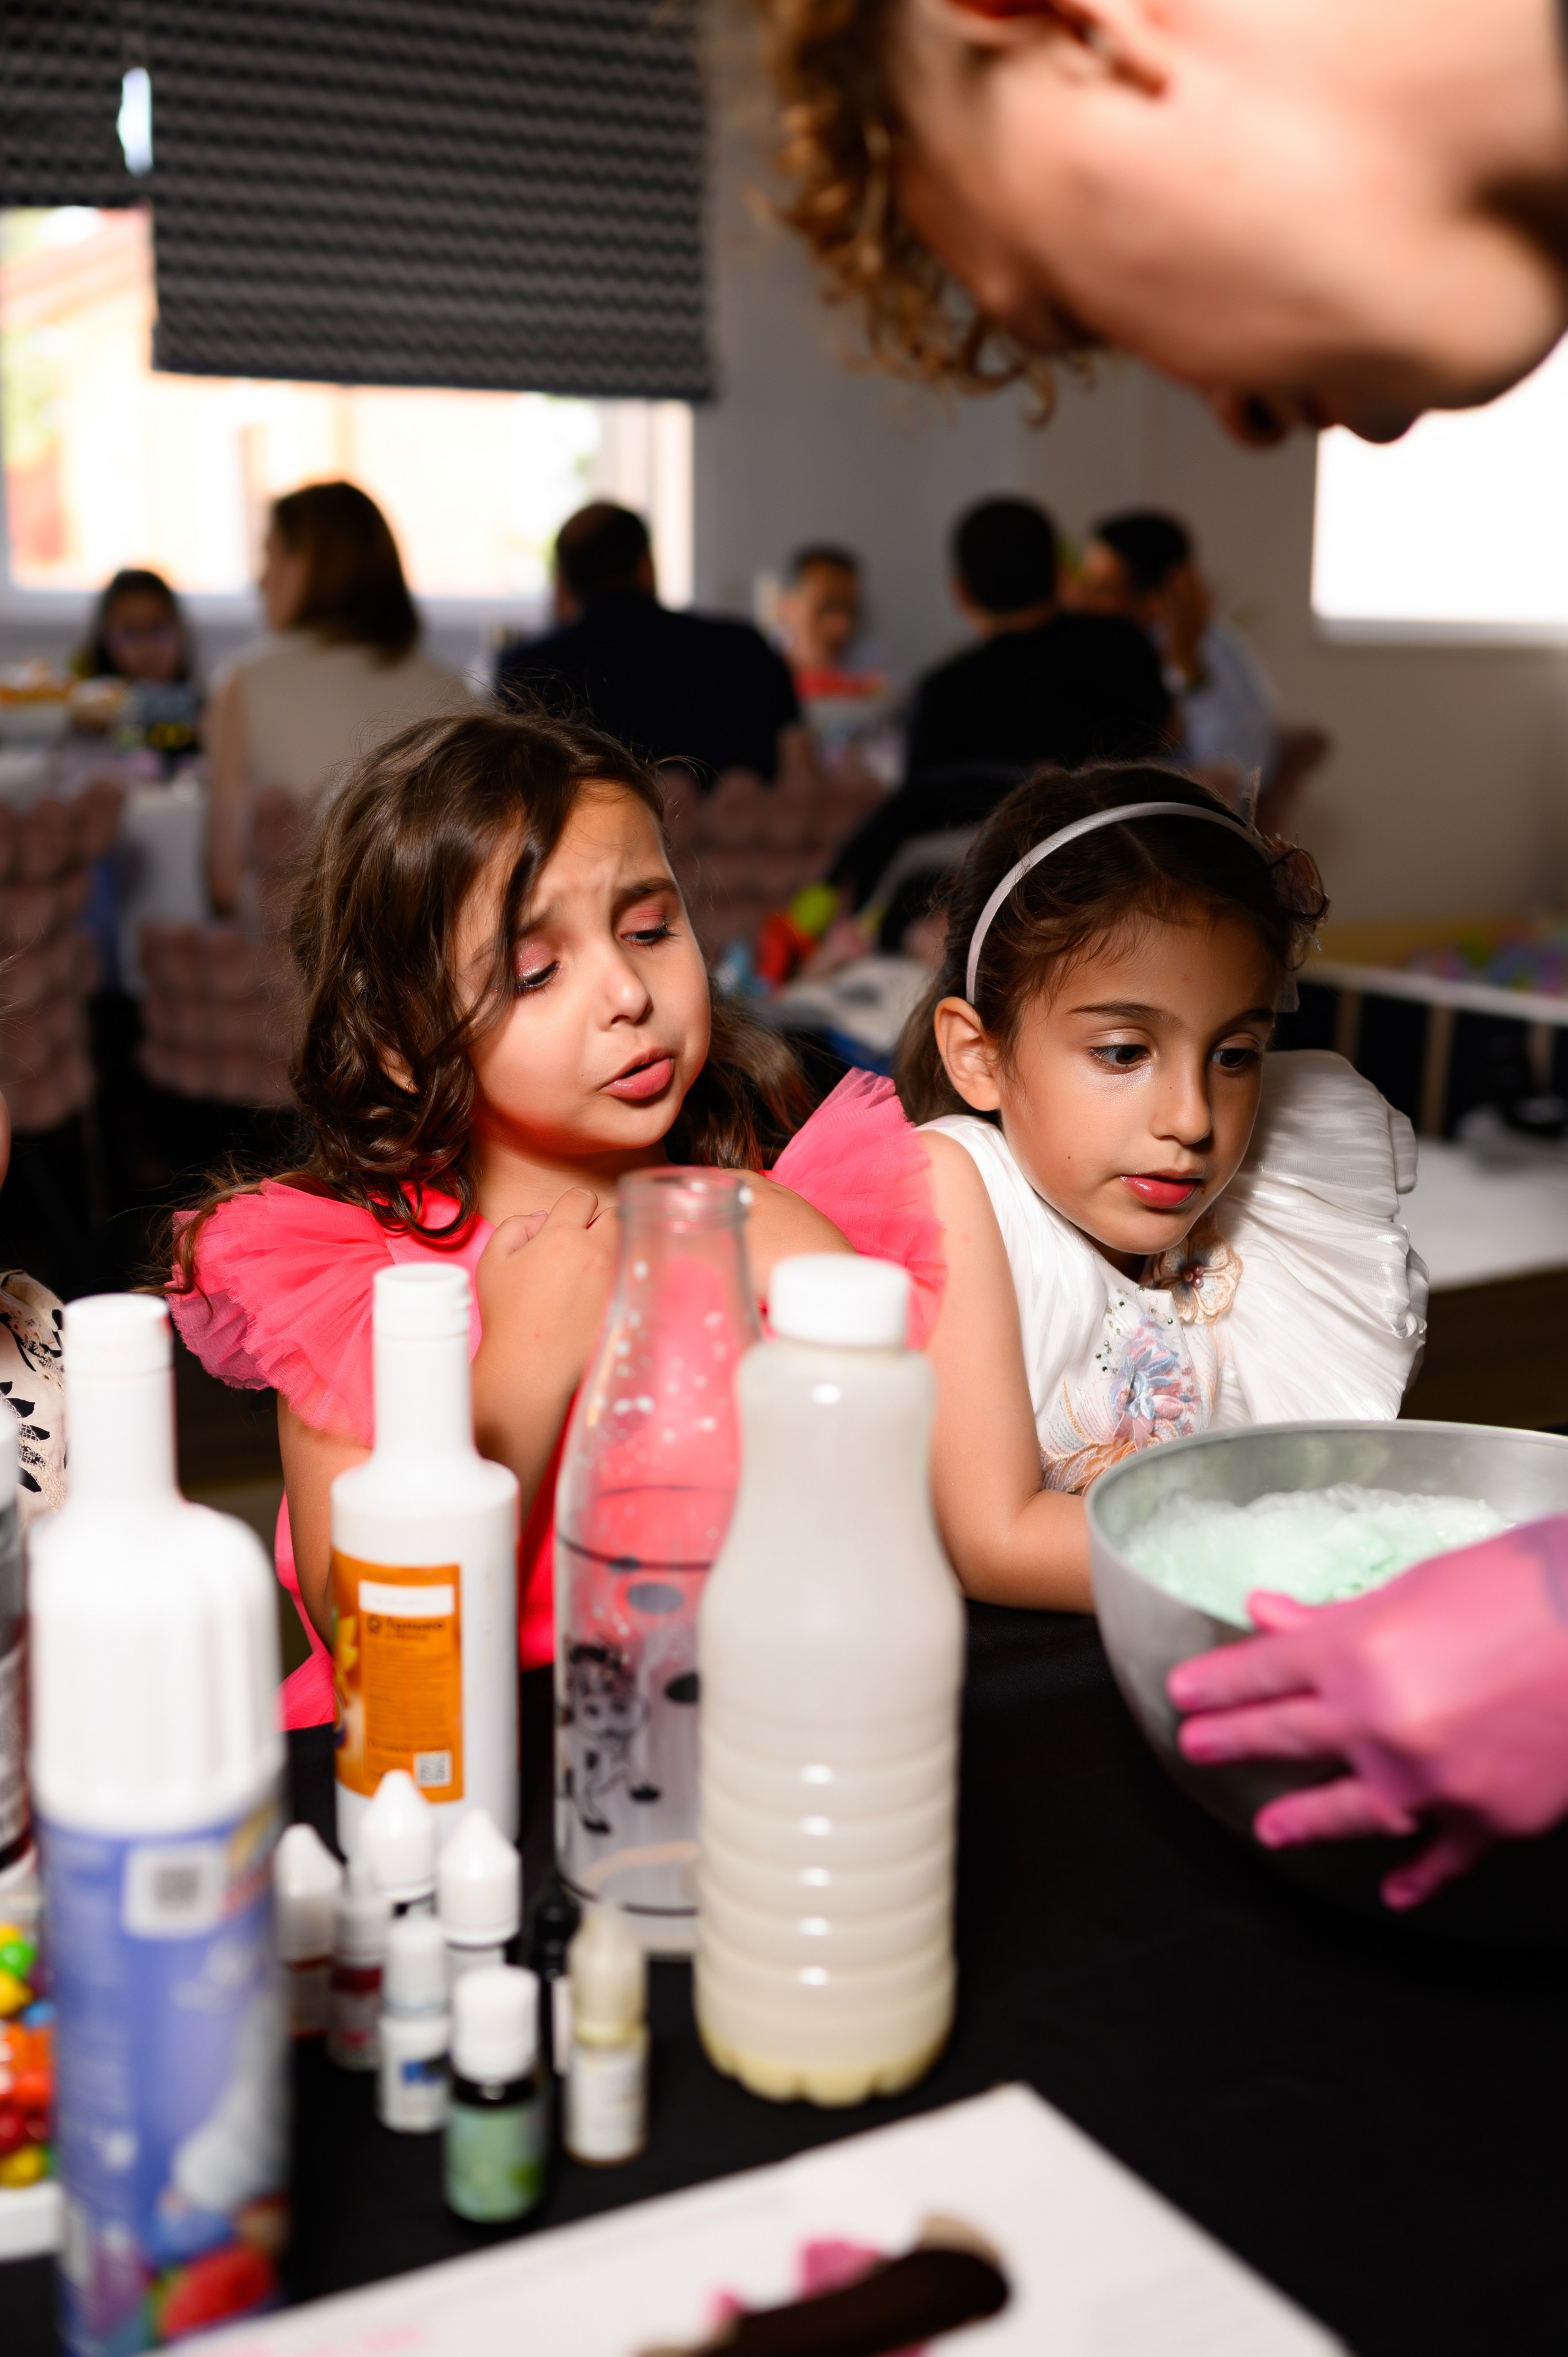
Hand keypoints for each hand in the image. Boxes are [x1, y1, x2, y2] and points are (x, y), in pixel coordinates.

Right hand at [472, 1188, 617, 1489]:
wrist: (530, 1367)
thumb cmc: (509, 1316)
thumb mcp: (493, 1262)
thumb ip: (514, 1226)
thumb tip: (542, 1217)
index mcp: (562, 1237)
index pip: (583, 1197)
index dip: (571, 1209)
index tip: (564, 1227)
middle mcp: (596, 1253)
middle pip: (615, 1215)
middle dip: (599, 1224)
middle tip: (579, 1248)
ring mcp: (616, 1278)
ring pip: (628, 1243)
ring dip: (613, 1248)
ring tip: (589, 1272)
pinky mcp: (627, 1300)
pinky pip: (633, 1273)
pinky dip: (621, 1275)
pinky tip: (599, 1293)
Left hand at [1165, 1519, 1567, 1908]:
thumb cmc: (1525, 1584)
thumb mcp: (1417, 1584)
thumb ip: (1338, 1614)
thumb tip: (1268, 1613)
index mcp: (1356, 1649)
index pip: (1263, 1669)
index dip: (1220, 1682)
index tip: (1185, 1694)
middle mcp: (1379, 1719)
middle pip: (1286, 1734)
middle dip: (1235, 1740)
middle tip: (1197, 1748)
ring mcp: (1430, 1777)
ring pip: (1349, 1808)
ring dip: (1304, 1817)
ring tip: (1271, 1828)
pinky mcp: (1488, 1816)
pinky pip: (1440, 1858)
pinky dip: (1416, 1877)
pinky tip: (1393, 1892)